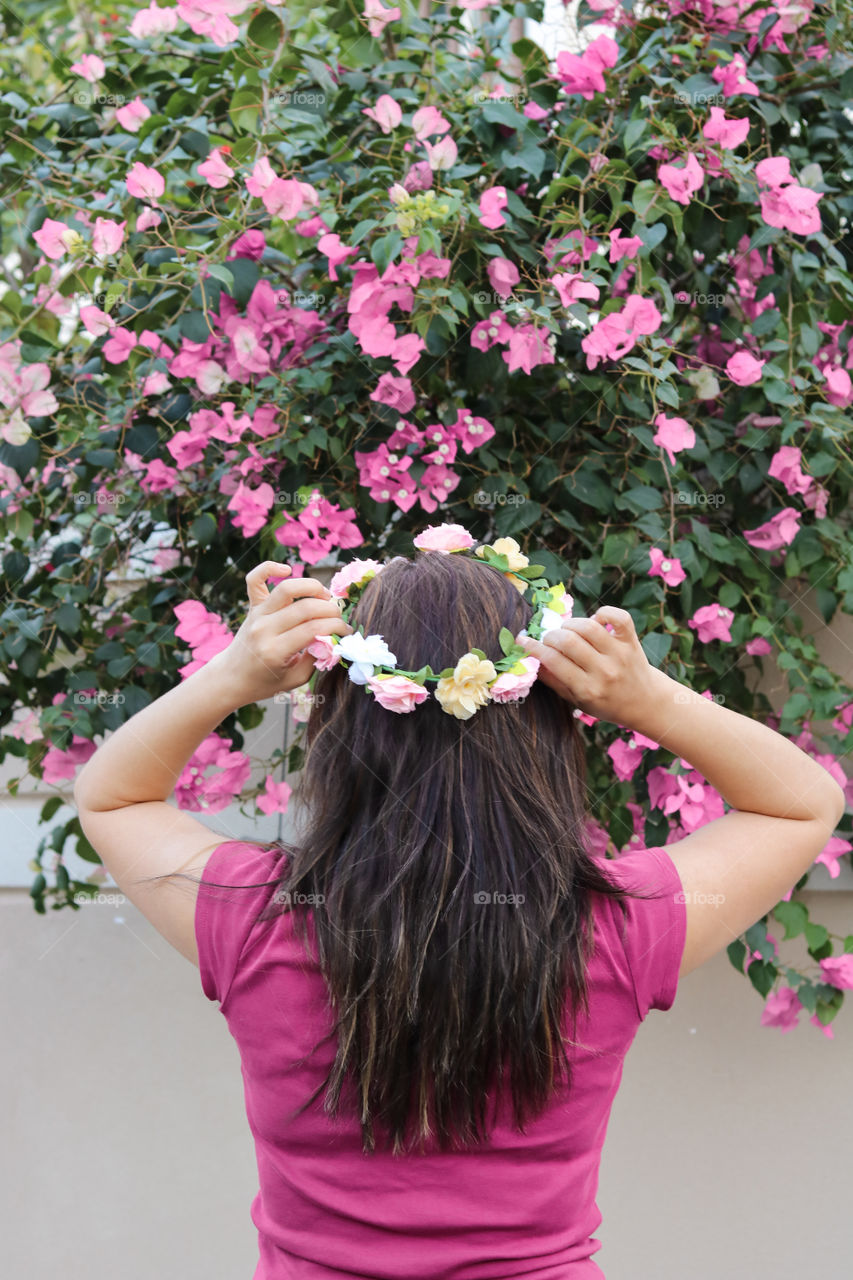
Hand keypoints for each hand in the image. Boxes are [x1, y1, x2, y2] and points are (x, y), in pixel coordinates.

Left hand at [211, 561, 352, 705]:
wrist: (231, 678)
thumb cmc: (266, 682)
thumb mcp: (295, 680)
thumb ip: (316, 659)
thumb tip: (335, 637)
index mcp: (275, 651)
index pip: (313, 630)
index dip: (336, 627)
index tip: (347, 630)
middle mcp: (264, 629)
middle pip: (305, 608)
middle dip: (330, 610)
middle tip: (338, 617)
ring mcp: (256, 615)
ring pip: (287, 588)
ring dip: (312, 587)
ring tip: (324, 596)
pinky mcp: (252, 606)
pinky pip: (255, 579)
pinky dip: (269, 568)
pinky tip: (286, 569)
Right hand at [518, 605, 659, 728]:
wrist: (645, 702)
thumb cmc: (606, 703)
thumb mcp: (577, 701)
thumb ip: (554, 681)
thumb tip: (531, 660)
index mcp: (587, 689)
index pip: (553, 661)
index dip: (533, 648)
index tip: (522, 640)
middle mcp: (604, 671)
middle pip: (568, 641)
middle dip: (551, 636)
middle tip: (550, 640)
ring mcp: (619, 654)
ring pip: (588, 626)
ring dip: (571, 624)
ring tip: (568, 631)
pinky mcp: (631, 641)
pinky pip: (618, 617)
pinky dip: (603, 612)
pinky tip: (595, 620)